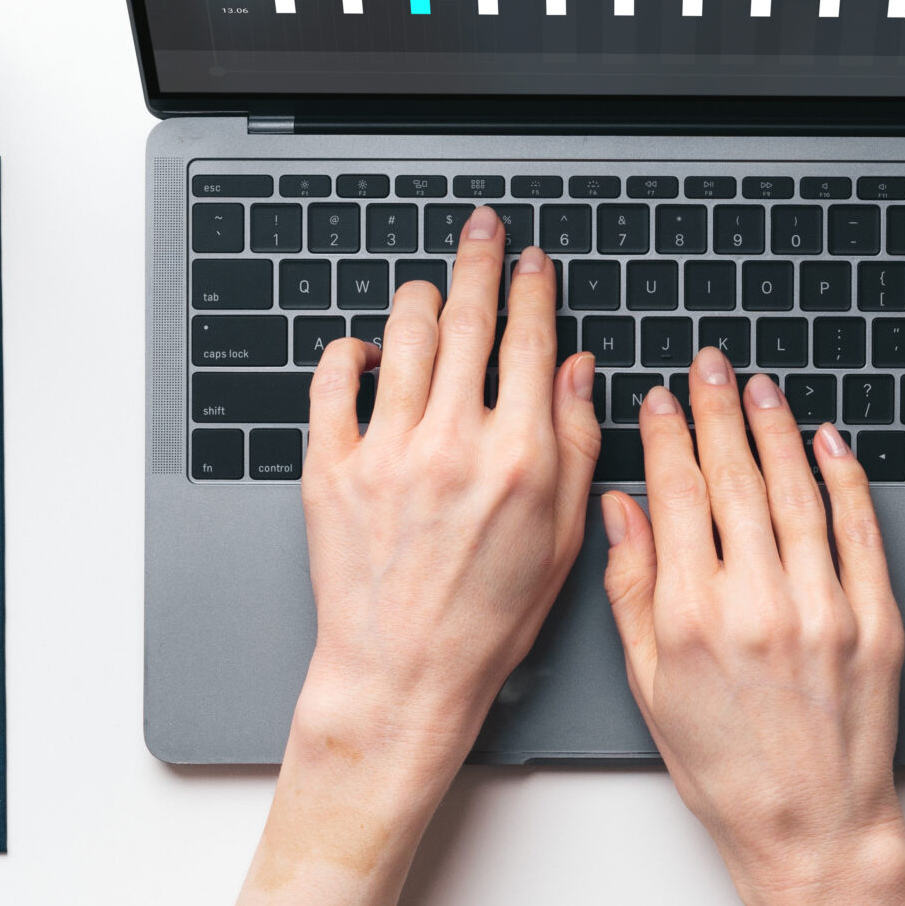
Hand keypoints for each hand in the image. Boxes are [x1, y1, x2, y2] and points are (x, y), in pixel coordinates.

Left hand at [234, 205, 601, 905]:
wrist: (403, 676)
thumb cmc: (486, 621)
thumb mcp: (560, 539)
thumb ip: (573, 444)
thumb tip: (575, 367)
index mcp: (518, 457)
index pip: (528, 341)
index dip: (532, 288)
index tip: (531, 261)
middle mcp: (452, 442)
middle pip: (467, 319)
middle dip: (478, 260)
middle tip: (481, 229)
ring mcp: (386, 450)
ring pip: (403, 335)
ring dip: (422, 299)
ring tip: (431, 289)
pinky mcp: (330, 467)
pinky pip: (334, 380)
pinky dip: (351, 351)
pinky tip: (369, 352)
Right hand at [600, 347, 904, 905]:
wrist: (811, 826)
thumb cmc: (725, 767)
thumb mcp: (648, 684)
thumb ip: (631, 587)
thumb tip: (620, 508)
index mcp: (691, 618)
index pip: (676, 495)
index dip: (666, 435)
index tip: (660, 399)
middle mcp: (756, 604)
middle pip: (734, 478)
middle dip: (717, 410)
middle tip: (709, 364)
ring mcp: (823, 608)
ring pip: (797, 491)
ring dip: (776, 428)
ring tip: (759, 387)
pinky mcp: (875, 619)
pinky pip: (858, 529)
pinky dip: (844, 477)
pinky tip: (827, 441)